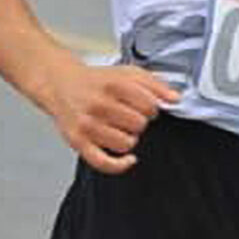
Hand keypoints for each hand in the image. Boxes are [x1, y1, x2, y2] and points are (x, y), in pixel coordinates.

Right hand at [47, 61, 180, 174]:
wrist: (63, 84)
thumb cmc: (98, 81)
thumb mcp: (129, 73)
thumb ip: (155, 84)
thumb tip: (175, 98)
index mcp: (115, 85)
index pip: (149, 106)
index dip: (153, 108)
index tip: (147, 107)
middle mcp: (100, 104)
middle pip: (139, 125)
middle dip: (140, 122)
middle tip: (131, 116)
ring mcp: (88, 125)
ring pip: (126, 144)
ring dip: (130, 138)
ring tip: (123, 129)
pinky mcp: (78, 143)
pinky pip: (103, 163)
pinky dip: (120, 165)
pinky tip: (129, 159)